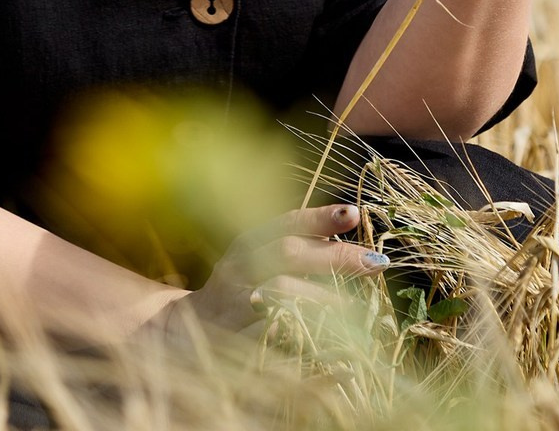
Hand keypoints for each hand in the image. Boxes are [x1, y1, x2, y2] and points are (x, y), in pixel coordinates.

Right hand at [157, 203, 386, 341]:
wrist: (183, 330)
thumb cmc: (237, 286)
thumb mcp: (256, 257)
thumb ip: (295, 247)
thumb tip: (350, 236)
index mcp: (248, 243)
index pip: (287, 222)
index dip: (320, 217)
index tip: (355, 214)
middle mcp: (240, 267)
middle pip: (289, 254)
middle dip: (334, 257)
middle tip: (375, 262)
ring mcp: (236, 303)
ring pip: (280, 293)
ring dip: (321, 298)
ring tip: (354, 307)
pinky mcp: (235, 338)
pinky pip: (273, 335)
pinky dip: (302, 337)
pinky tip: (331, 344)